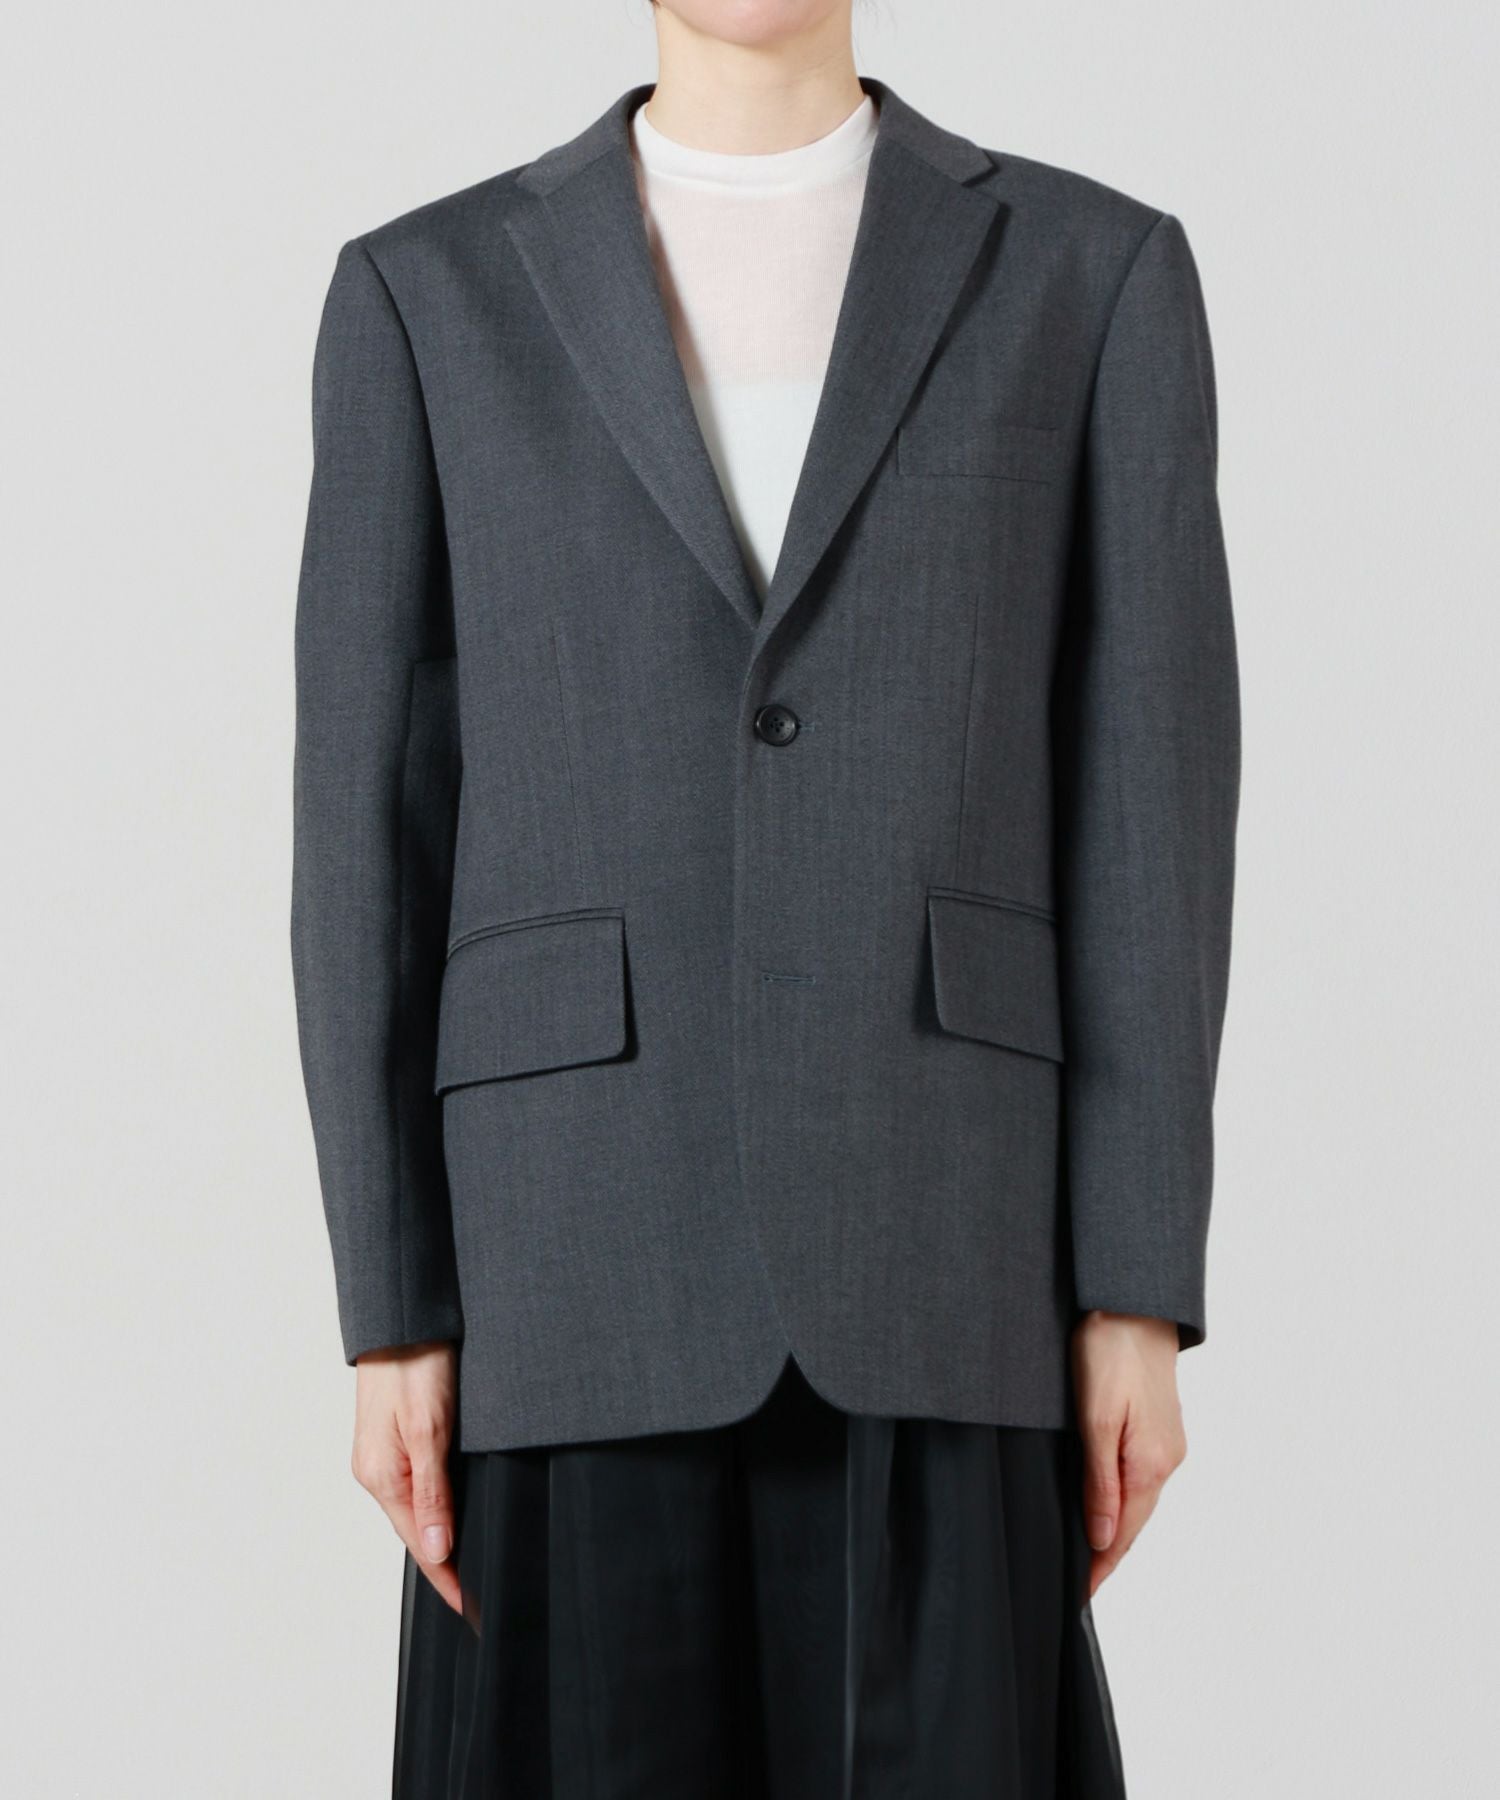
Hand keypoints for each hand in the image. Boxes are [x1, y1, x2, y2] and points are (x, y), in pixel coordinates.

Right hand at [352, 1341, 461, 1612]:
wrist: (401, 1316)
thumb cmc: (414, 1365)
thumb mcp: (429, 1430)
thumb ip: (433, 1491)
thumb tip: (437, 1551)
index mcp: (382, 1476)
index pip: (421, 1544)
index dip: (448, 1577)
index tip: (472, 1608)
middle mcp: (377, 1471)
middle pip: (417, 1530)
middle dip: (446, 1563)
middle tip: (477, 1595)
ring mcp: (383, 1455)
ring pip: (416, 1508)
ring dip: (441, 1535)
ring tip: (468, 1564)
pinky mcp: (394, 1437)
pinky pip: (415, 1484)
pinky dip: (436, 1505)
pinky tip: (452, 1512)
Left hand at [1070, 1311, 1186, 1597]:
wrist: (1133, 1303)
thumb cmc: (1108, 1351)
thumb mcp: (1095, 1418)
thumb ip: (1100, 1481)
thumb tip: (1103, 1540)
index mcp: (1151, 1464)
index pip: (1124, 1535)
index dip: (1100, 1568)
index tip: (1078, 1597)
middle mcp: (1167, 1460)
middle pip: (1134, 1522)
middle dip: (1107, 1555)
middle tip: (1077, 1584)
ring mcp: (1168, 1443)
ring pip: (1138, 1500)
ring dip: (1115, 1527)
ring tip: (1087, 1554)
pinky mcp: (1162, 1426)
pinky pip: (1140, 1476)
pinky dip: (1122, 1498)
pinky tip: (1105, 1502)